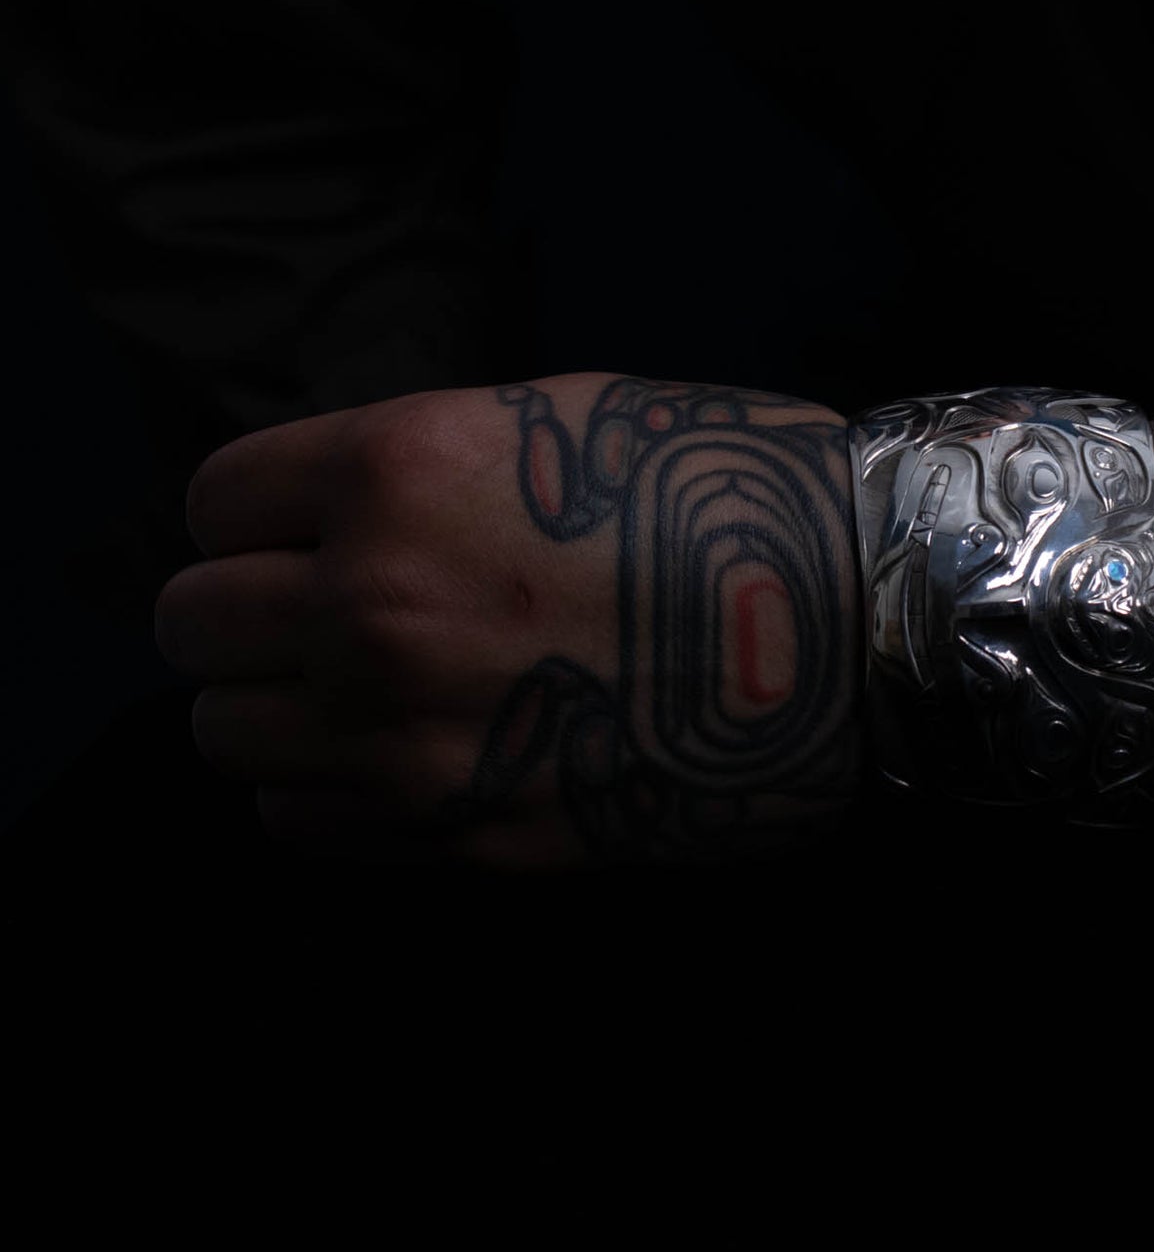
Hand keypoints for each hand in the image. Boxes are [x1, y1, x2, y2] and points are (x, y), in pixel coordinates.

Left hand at [153, 374, 863, 871]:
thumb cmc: (735, 496)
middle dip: (248, 608)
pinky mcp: (455, 833)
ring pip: (223, 732)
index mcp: (400, 474)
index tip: (308, 525)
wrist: (864, 626)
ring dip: (280, 703)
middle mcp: (373, 607)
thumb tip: (326, 517)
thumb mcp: (563, 417)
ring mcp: (407, 735)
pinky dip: (326, 788)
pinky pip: (296, 821)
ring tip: (373, 685)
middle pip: (192, 623)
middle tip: (334, 607)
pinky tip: (411, 750)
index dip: (260, 510)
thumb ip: (416, 464)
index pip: (214, 502)